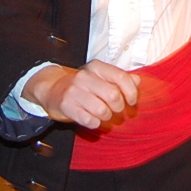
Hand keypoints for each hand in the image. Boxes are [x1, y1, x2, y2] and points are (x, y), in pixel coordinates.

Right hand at [23, 60, 141, 128]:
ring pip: (102, 111)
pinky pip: (90, 121)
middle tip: (115, 110)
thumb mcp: (100, 77)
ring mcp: (74, 91)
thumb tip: (138, 81)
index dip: (132, 92)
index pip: (121, 77)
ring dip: (106, 117)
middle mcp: (85, 77)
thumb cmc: (82, 85)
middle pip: (114, 96)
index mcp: (96, 67)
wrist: (52, 89)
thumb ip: (120, 78)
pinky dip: (95, 123)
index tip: (132, 101)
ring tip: (103, 115)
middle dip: (118, 108)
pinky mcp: (67, 106)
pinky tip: (91, 119)